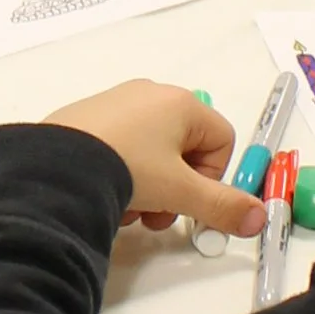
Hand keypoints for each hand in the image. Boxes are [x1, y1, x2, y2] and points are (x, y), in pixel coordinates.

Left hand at [46, 81, 266, 238]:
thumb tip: (260, 219)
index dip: (213, 178)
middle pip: (185, 150)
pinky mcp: (87, 117)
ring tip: (126, 210)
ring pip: (152, 154)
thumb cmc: (128, 168)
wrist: (55, 166)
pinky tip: (103, 196)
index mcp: (181, 102)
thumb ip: (223, 207)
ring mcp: (116, 103)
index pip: (222, 140)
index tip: (188, 202)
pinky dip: (120, 175)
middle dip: (176, 190)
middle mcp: (150, 94)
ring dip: (149, 189)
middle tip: (156, 217)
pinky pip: (120, 147)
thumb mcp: (180, 192)